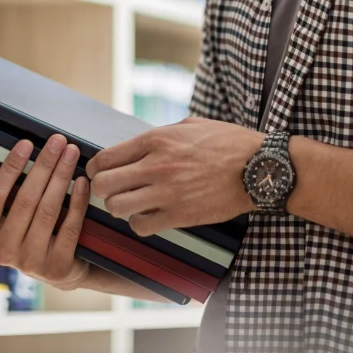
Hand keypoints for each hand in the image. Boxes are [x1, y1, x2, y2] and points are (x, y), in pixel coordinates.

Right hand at [0, 133, 91, 291]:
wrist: (56, 266)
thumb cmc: (18, 229)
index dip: (9, 169)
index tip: (25, 143)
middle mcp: (3, 253)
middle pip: (25, 201)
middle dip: (43, 166)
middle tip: (56, 140)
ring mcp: (31, 263)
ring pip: (48, 211)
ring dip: (62, 177)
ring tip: (70, 152)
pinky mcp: (58, 267)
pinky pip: (69, 227)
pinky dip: (77, 201)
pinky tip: (82, 180)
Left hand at [85, 117, 262, 235]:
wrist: (258, 168)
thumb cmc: (226, 142)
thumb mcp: (188, 126)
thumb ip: (157, 136)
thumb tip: (132, 148)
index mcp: (156, 140)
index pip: (105, 158)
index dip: (95, 169)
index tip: (99, 173)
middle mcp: (156, 166)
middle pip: (104, 185)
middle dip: (102, 189)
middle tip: (111, 190)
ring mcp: (167, 193)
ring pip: (118, 208)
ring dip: (119, 208)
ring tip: (129, 204)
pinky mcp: (180, 216)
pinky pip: (141, 226)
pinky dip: (139, 224)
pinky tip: (148, 216)